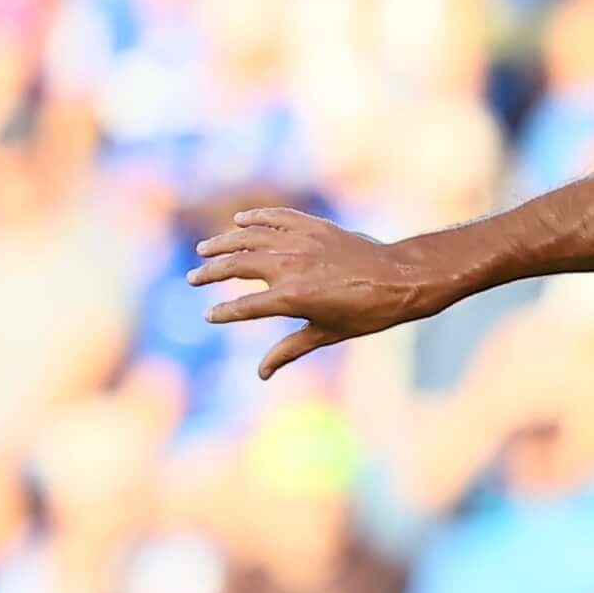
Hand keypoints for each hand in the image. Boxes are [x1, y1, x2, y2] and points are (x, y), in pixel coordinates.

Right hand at [191, 207, 432, 376]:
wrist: (399, 279)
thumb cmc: (366, 313)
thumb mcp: (326, 335)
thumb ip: (288, 350)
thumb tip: (261, 375)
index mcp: (291, 298)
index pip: (244, 307)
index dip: (224, 313)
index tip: (209, 316)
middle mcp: (290, 267)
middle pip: (237, 266)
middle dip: (211, 273)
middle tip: (194, 278)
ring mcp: (301, 242)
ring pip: (250, 238)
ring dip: (224, 243)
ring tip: (205, 250)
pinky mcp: (314, 226)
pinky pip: (277, 217)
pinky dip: (256, 218)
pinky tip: (240, 220)